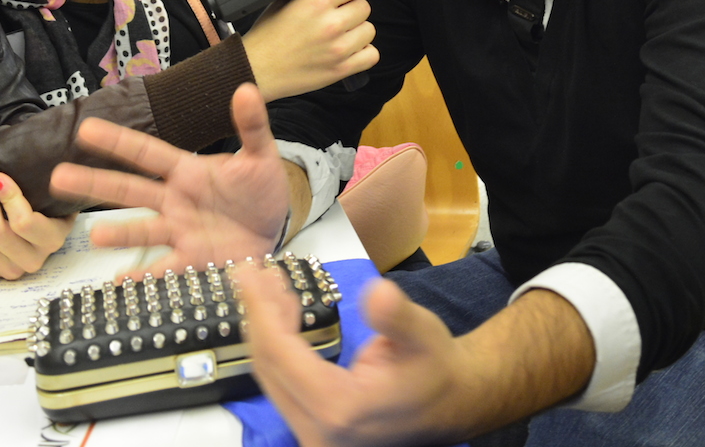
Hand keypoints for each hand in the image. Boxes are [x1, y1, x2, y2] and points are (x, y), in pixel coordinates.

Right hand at [50, 85, 288, 273]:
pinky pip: (163, 266)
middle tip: (59, 177)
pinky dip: (143, 274)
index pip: (146, 153)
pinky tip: (121, 280)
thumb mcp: (261, 156)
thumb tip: (247, 89)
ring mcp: (180, 231)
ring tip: (94, 235)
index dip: (117, 141)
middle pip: (130, 189)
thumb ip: (252, 126)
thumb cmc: (260, 190)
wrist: (275, 229)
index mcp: (187, 171)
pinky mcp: (192, 258)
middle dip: (95, 183)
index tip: (86, 129)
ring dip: (119, 232)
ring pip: (142, 230)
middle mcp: (175, 200)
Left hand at [238, 265, 471, 446]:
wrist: (454, 402)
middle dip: (258, 315)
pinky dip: (279, 348)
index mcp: (340, 409)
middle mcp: (319, 431)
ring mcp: (315, 436)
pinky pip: (283, 386)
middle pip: (268, 367)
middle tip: (254, 273)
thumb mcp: (424, 333)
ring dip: (266, 329)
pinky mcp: (315, 430)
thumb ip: (397, 317)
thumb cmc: (437, 367)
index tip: (250, 273)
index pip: (280, 356)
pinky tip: (284, 315)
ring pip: (271, 377)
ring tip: (269, 287)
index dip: (261, 310)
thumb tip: (376, 293)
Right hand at [243, 0, 376, 99]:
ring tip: (341, 34)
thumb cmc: (267, 37)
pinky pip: (371, 55)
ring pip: (369, 30)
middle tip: (339, 15)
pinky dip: (363, 52)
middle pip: (364, 6)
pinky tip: (349, 50)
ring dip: (358, 30)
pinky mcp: (341, 69)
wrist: (257, 68)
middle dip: (352, 8)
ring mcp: (338, 48)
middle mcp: (331, 23)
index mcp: (316, 1)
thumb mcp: (283, 0)